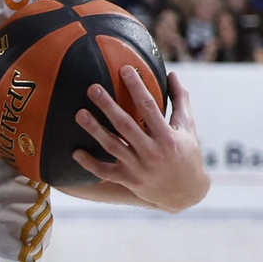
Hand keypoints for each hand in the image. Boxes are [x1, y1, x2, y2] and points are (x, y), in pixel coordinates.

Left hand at [71, 68, 209, 212]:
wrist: (185, 192)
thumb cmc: (186, 153)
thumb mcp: (187, 127)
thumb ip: (180, 100)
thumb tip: (172, 73)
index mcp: (167, 137)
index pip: (150, 108)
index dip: (137, 88)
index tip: (125, 69)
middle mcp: (152, 152)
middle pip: (126, 126)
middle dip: (109, 106)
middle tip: (93, 88)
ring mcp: (139, 168)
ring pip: (113, 147)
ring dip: (95, 130)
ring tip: (79, 114)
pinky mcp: (128, 180)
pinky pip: (105, 172)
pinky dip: (90, 163)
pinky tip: (75, 152)